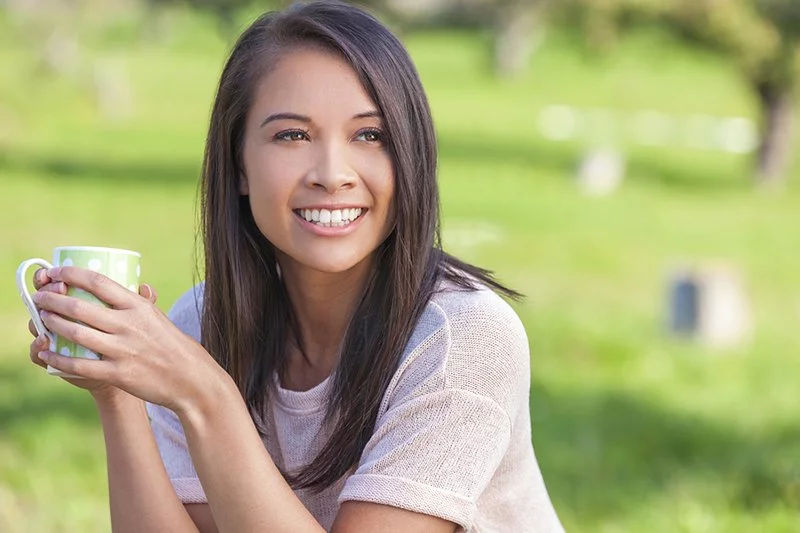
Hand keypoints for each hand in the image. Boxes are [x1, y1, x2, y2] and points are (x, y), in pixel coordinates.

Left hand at [31, 266, 227, 414]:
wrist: (192, 379)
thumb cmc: (175, 347)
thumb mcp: (161, 319)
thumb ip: (144, 304)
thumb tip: (140, 286)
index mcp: (139, 307)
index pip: (99, 282)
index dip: (72, 274)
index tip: (56, 272)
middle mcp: (129, 325)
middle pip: (80, 307)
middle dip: (53, 300)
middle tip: (39, 298)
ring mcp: (123, 350)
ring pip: (76, 334)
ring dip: (53, 325)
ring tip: (42, 319)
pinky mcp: (118, 373)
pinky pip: (80, 366)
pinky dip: (58, 359)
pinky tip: (47, 353)